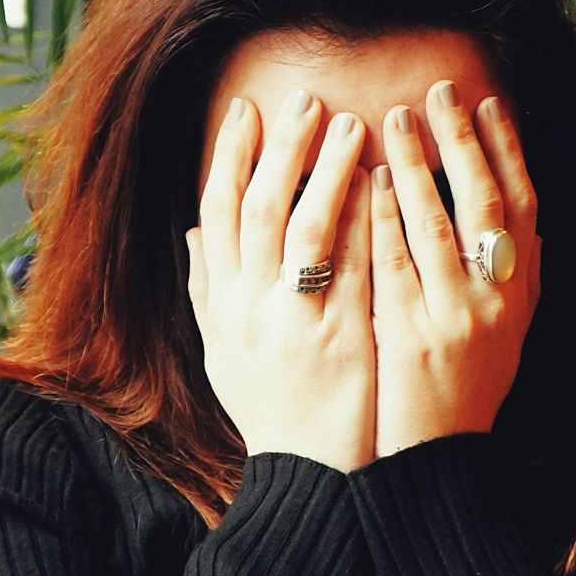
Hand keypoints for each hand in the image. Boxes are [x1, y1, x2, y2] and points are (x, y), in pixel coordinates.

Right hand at [185, 88, 376, 473]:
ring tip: (352, 123)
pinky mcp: (341, 338)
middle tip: (304, 98)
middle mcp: (250, 308)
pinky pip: (351, 265)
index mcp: (223, 305)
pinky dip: (363, 219)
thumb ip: (208, 291)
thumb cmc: (272, 412)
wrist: (310, 477)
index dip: (231, 157)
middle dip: (281, 147)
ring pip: (307, 226)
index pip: (217, 213)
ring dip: (328, 169)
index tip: (247, 111)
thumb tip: (193, 235)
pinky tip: (382, 183)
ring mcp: (295, 322)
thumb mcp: (223, 353)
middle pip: (259, 207)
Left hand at [367, 79, 540, 458]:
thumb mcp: (500, 333)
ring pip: (440, 224)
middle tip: (439, 91)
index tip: (489, 103)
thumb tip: (516, 219)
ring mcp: (458, 318)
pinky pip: (396, 263)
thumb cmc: (461, 394)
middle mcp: (499, 301)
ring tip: (394, 119)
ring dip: (419, 165)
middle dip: (462, 140)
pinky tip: (369, 181)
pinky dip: (384, 217)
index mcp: (521, 294)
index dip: (509, 150)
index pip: (524, 205)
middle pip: (488, 203)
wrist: (437, 463)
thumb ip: (503, 278)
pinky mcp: (414, 336)